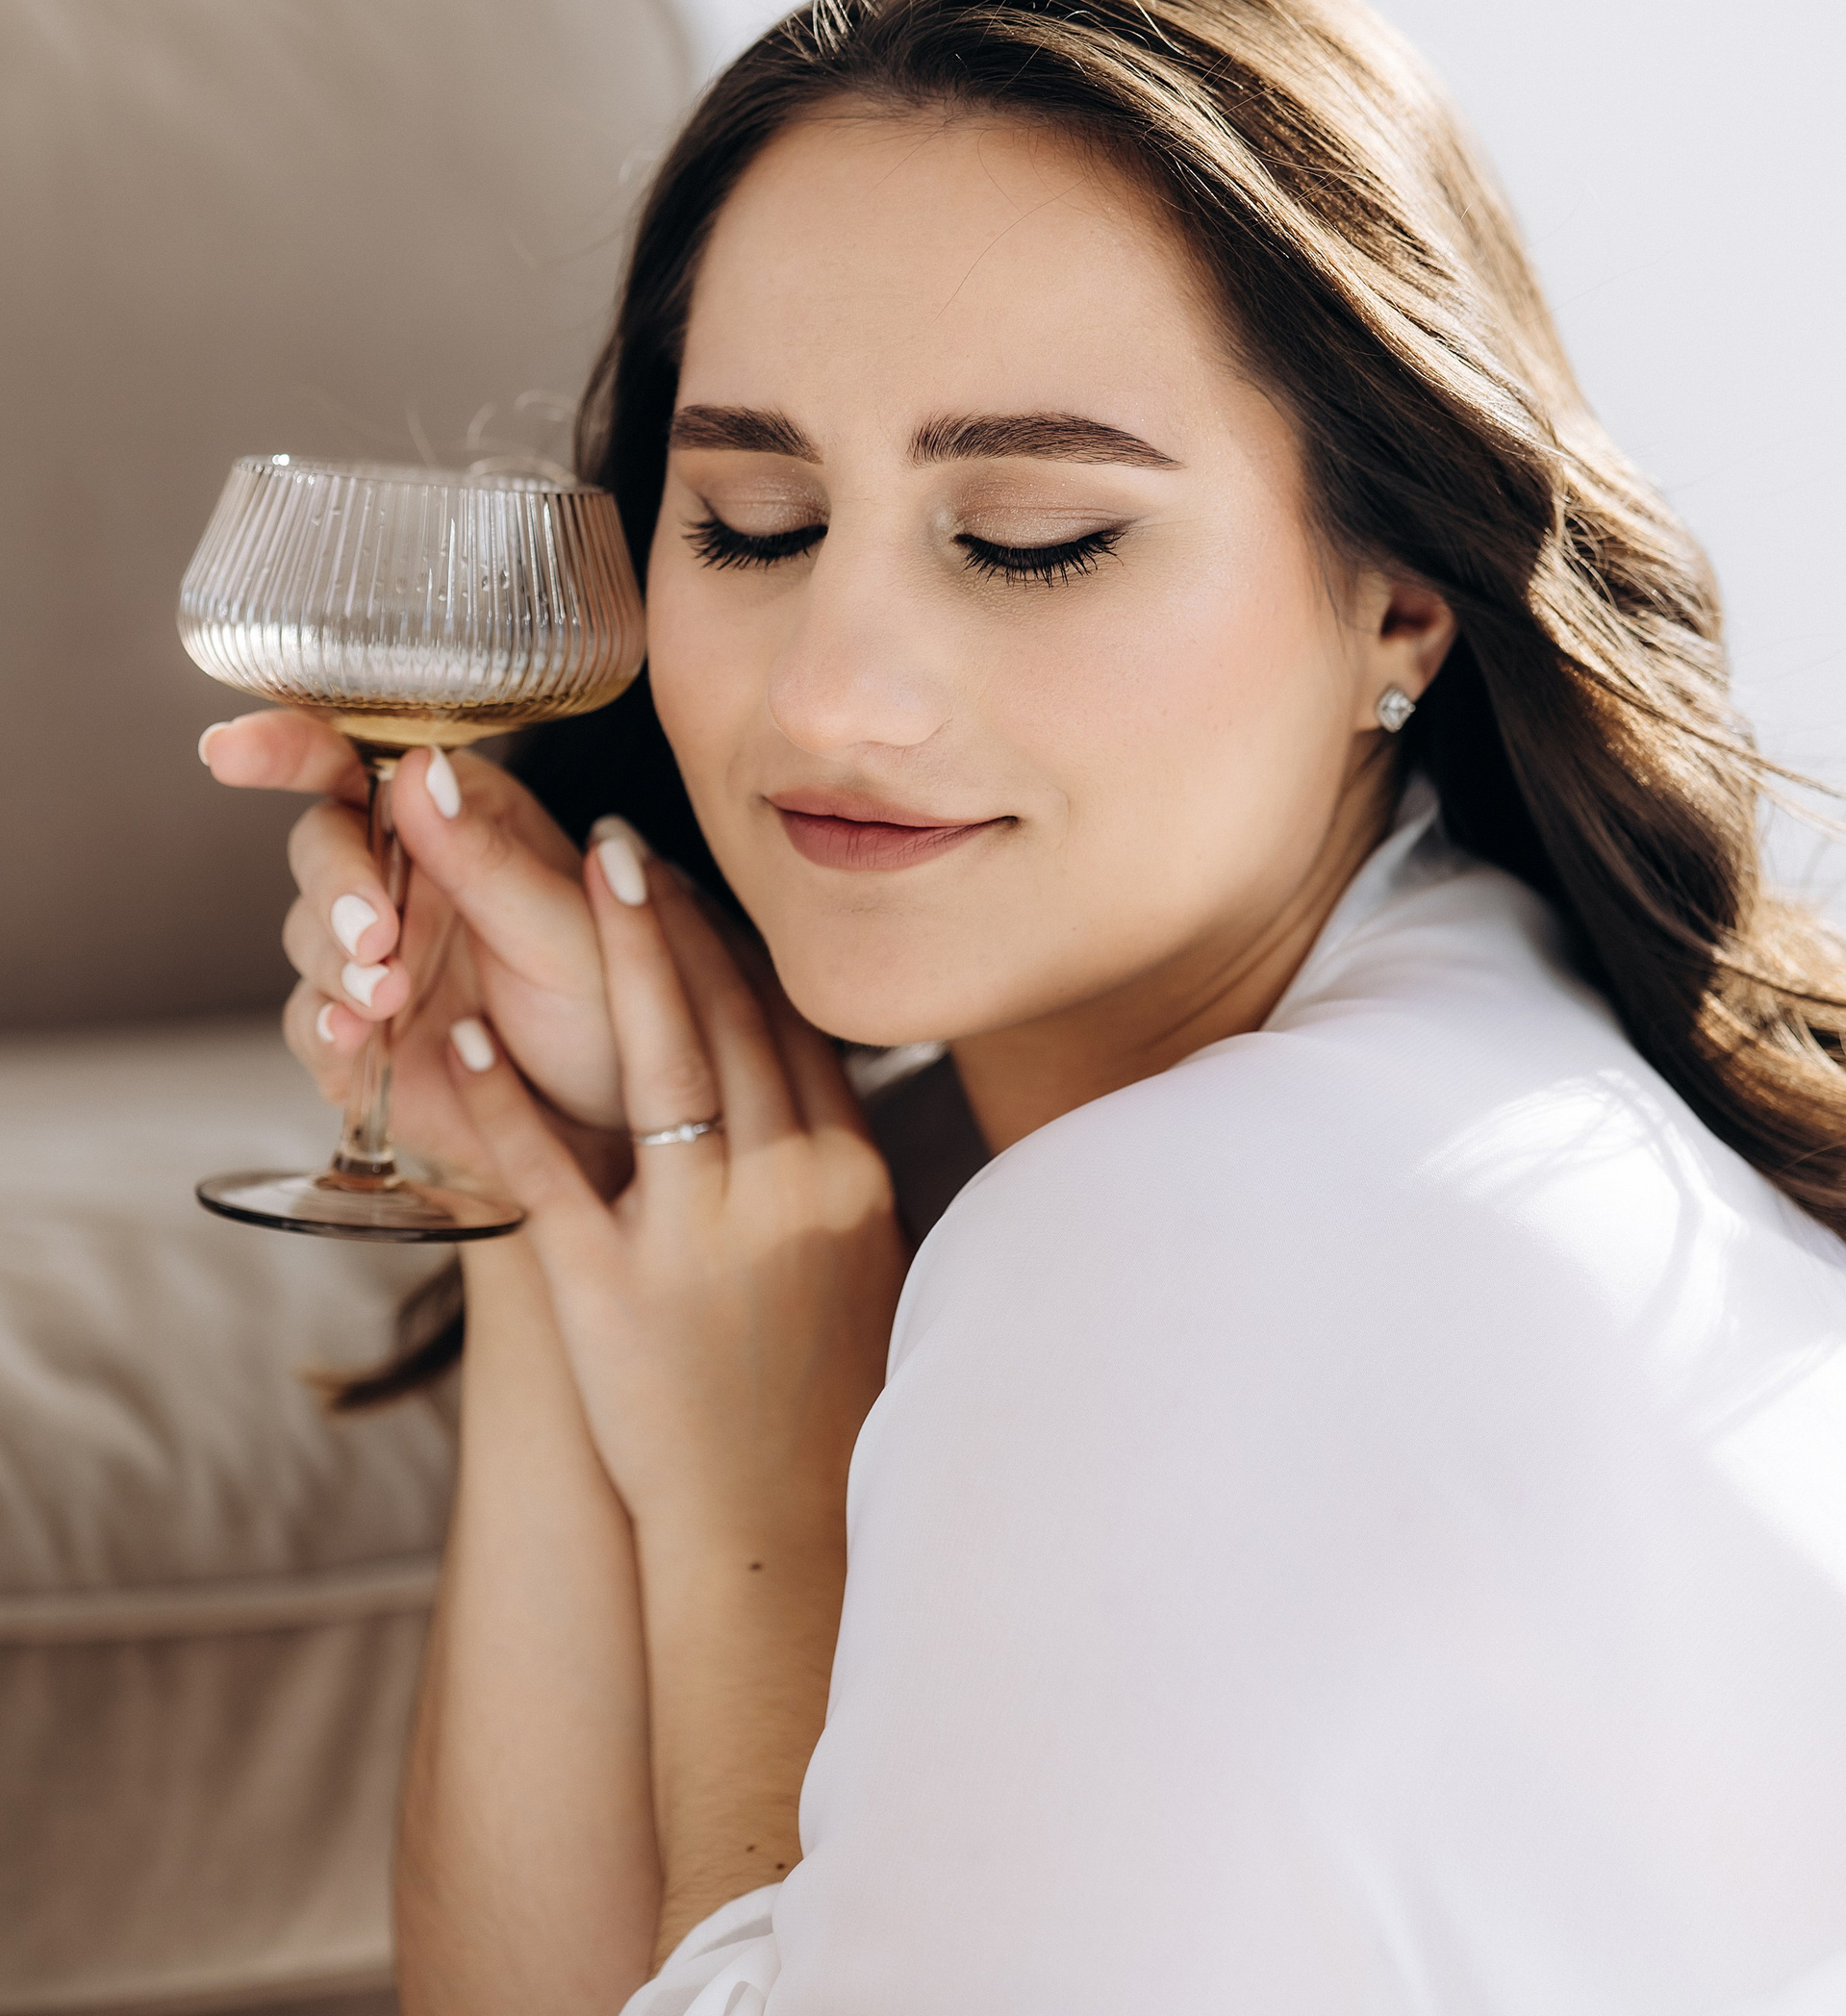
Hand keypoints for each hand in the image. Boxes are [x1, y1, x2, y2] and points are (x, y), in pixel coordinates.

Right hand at [200, 713, 624, 1177]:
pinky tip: (354, 1035)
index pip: (361, 762)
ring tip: (391, 996)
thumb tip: (419, 772)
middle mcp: (408, 878)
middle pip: (320, 847)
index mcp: (462, 819)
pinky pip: (310, 1020)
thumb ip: (487, 858)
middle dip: (334, 885)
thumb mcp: (568, 928)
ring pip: (307, 935)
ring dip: (337, 962)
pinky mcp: (358, 1036)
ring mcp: (377, 958)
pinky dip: (323, 1024)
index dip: (287, 747)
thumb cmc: (617, 1004)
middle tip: (375, 932)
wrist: (622, 1120)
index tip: (232, 751)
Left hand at [447, 825, 905, 1553]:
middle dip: (671, 919)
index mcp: (845, 1174)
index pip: (787, 1024)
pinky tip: (465, 1037)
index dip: (734, 942)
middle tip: (618, 837)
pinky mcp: (614, 1289)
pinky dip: (504, 1102)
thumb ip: (832, 1164)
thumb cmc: (818, 1398)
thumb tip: (806, 1078)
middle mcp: (783, 1186)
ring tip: (573, 873)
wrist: (779, 1526)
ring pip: (657, 1064)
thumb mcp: (863, 1263)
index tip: (690, 880)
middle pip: (727, 1018)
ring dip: (616, 958)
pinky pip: (552, 1174)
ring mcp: (700, 1235)